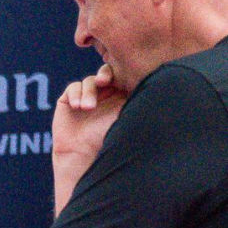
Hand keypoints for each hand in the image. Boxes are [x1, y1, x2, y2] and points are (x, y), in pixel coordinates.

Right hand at [51, 64, 127, 207]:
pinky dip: (76, 94)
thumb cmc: (108, 139)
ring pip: (90, 81)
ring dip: (89, 92)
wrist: (81, 154)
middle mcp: (105, 96)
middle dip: (105, 74)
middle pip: (106, 73)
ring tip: (87, 108)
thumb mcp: (128, 115)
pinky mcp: (69, 101)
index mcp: (122, 98)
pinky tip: (78, 107)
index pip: (123, 77)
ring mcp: (87, 98)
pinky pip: (73, 87)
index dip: (121, 73)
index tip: (118, 80)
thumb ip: (138, 96)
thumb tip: (158, 78)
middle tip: (104, 82)